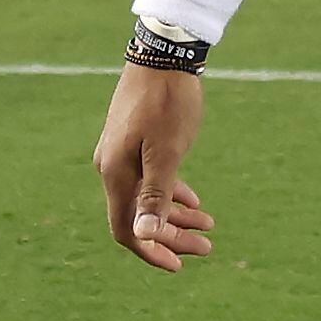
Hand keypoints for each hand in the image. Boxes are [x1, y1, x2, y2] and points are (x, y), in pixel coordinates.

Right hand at [94, 60, 215, 270]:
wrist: (162, 55)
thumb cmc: (168, 103)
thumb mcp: (167, 153)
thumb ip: (156, 195)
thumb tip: (144, 235)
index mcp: (116, 174)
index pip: (127, 230)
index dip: (152, 251)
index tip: (180, 265)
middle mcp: (111, 168)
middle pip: (139, 217)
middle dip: (172, 236)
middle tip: (208, 245)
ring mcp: (120, 154)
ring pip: (147, 198)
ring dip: (176, 216)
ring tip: (208, 225)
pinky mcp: (132, 141)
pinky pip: (149, 178)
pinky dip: (171, 192)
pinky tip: (194, 199)